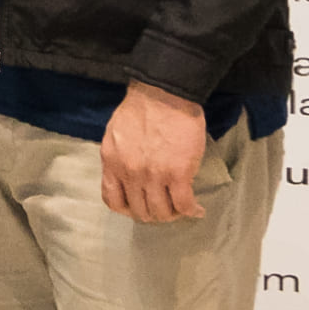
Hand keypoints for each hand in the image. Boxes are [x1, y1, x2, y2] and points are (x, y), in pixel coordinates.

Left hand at [100, 81, 208, 223]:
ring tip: (181, 210)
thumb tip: (127, 173)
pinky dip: (191, 211)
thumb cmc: (142, 108)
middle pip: (139, 210)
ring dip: (172, 215)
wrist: (164, 94)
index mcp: (111, 162)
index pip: (112, 200)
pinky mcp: (178, 173)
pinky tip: (197, 210)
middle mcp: (129, 173)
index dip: (127, 209)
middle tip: (165, 209)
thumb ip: (119, 157)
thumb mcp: (116, 135)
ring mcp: (153, 175)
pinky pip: (183, 203)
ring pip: (161, 211)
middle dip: (153, 214)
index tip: (138, 208)